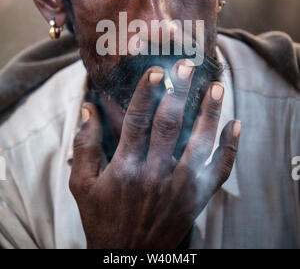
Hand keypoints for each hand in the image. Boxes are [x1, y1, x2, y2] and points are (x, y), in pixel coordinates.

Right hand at [69, 59, 240, 248]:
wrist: (129, 255)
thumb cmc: (103, 218)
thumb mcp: (82, 185)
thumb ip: (84, 145)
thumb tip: (88, 107)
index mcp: (126, 167)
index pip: (138, 120)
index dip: (147, 92)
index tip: (157, 70)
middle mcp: (155, 173)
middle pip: (170, 124)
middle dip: (180, 92)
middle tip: (188, 66)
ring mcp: (180, 186)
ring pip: (199, 143)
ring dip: (210, 113)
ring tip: (216, 88)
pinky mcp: (196, 198)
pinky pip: (218, 171)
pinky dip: (229, 148)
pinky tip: (235, 125)